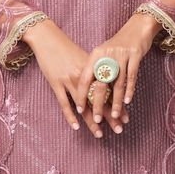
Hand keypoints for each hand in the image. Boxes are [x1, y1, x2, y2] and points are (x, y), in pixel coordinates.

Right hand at [21, 18, 121, 136]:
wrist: (48, 38)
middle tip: (120, 129)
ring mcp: (69, 80)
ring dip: (92, 121)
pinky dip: (70, 116)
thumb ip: (95, 72)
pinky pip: (64, 103)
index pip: (109, 91)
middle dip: (110, 116)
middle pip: (99, 100)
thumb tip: (105, 86)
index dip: (117, 105)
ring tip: (100, 134)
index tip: (126, 117)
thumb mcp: (84, 58)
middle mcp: (83, 76)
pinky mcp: (55, 83)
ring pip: (84, 105)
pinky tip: (76, 127)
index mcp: (93, 69)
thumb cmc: (66, 48)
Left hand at [72, 12, 160, 133]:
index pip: (85, 79)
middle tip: (96, 120)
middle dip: (98, 104)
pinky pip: (131, 77)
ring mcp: (121, 55)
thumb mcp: (104, 53)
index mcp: (95, 55)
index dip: (82, 95)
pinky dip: (129, 90)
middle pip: (100, 84)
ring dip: (116, 102)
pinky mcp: (135, 55)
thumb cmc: (119, 44)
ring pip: (117, 84)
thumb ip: (96, 69)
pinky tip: (127, 102)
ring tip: (114, 116)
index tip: (79, 110)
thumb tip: (89, 91)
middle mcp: (107, 55)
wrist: (137, 27)